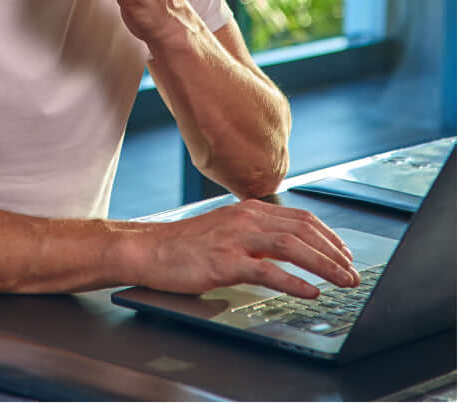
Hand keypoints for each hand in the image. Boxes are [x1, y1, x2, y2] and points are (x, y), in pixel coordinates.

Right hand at [137, 200, 359, 297]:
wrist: (148, 249)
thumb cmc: (185, 245)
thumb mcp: (226, 232)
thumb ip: (255, 237)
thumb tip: (288, 252)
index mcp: (248, 210)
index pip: (300, 218)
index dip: (329, 237)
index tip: (346, 254)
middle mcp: (245, 218)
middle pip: (302, 229)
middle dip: (334, 252)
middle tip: (354, 273)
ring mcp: (235, 239)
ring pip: (291, 246)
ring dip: (324, 265)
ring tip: (343, 282)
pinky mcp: (224, 261)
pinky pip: (267, 270)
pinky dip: (294, 281)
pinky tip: (310, 292)